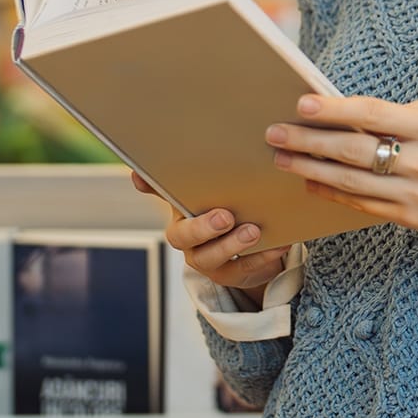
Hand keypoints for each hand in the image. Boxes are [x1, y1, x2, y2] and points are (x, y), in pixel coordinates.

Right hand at [142, 170, 290, 295]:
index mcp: (181, 210)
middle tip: (225, 216)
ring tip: (254, 231)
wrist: (252, 250)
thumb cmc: (232, 210)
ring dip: (232, 244)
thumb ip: (207, 171)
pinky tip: (277, 245)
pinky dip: (261, 258)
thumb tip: (185, 143)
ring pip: (210, 257)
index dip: (150, 186)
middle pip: (183, 236)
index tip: (141, 175)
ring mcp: (206, 259)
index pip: (160, 194)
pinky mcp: (229, 275)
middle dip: (203, 227)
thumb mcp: (219, 191)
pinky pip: (241, 269)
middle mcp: (187, 237)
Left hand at [266, 93, 417, 238]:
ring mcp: (417, 194)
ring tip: (283, 159)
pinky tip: (311, 182)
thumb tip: (348, 113)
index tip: (302, 104)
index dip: (336, 109)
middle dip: (309, 142)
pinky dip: (333, 193)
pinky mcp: (412, 218)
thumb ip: (401, 112)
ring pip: (352, 182)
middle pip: (354, 151)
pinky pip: (362, 205)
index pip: (374, 114)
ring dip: (312, 170)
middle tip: (276, 134)